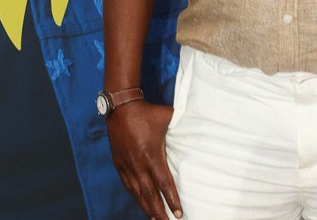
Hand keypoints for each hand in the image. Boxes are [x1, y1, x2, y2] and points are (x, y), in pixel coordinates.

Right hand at [106, 101, 181, 218]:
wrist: (121, 107)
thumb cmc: (147, 112)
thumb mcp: (167, 117)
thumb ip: (181, 124)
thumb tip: (197, 124)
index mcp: (152, 156)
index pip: (164, 184)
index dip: (172, 200)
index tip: (179, 213)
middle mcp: (139, 165)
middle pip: (150, 195)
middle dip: (160, 211)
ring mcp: (127, 166)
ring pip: (137, 193)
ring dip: (146, 208)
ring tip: (155, 219)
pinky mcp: (119, 164)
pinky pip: (127, 185)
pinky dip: (135, 196)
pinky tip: (140, 202)